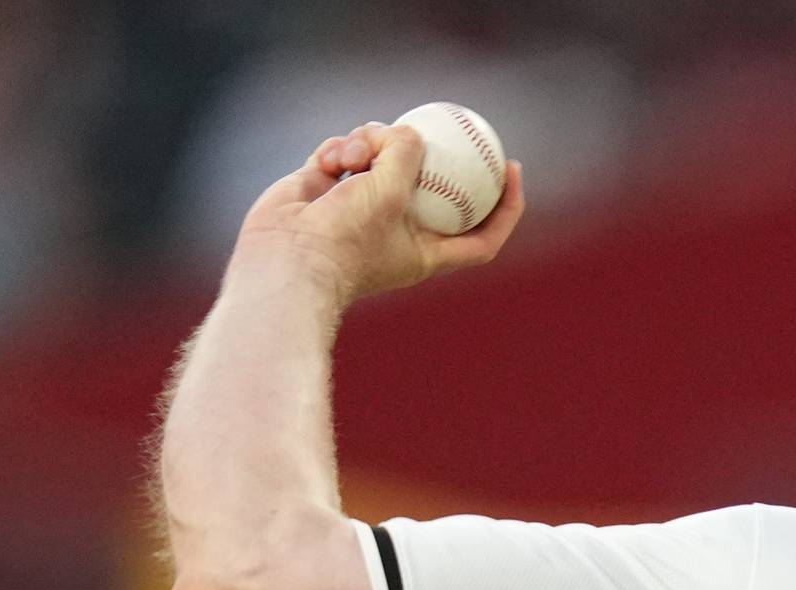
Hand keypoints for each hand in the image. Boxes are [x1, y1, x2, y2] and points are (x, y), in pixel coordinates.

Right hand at [231, 122, 525, 307]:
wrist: (283, 259)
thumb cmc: (345, 239)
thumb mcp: (391, 192)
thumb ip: (407, 155)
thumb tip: (408, 134)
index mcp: (426, 252)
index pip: (482, 236)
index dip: (506, 207)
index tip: (512, 170)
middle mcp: (397, 231)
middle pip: (430, 184)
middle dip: (428, 153)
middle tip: (440, 124)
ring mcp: (361, 208)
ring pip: (383, 157)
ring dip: (372, 144)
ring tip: (356, 155)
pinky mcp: (328, 187)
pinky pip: (345, 153)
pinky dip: (340, 150)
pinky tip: (331, 160)